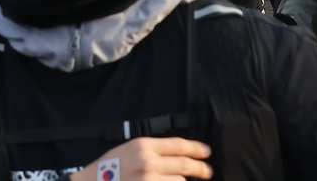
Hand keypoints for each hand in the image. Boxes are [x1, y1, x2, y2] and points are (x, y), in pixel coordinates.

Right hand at [69, 137, 212, 180]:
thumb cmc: (109, 168)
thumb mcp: (129, 149)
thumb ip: (152, 150)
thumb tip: (177, 154)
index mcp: (144, 146)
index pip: (179, 145)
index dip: (197, 148)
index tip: (206, 152)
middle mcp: (148, 163)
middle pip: (185, 164)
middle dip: (201, 169)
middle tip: (207, 172)